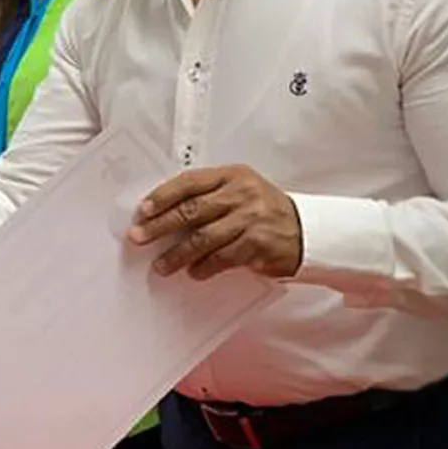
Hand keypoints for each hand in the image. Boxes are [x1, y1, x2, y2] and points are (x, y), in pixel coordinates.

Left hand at [128, 164, 302, 279]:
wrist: (308, 230)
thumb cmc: (265, 210)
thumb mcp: (241, 191)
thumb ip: (209, 195)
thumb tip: (165, 212)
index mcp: (232, 176)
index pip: (189, 182)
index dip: (162, 196)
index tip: (143, 210)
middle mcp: (241, 194)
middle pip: (191, 210)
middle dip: (160, 226)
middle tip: (139, 237)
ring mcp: (251, 219)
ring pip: (204, 238)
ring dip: (178, 254)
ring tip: (161, 265)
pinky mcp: (258, 244)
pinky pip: (223, 257)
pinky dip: (204, 266)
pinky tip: (193, 272)